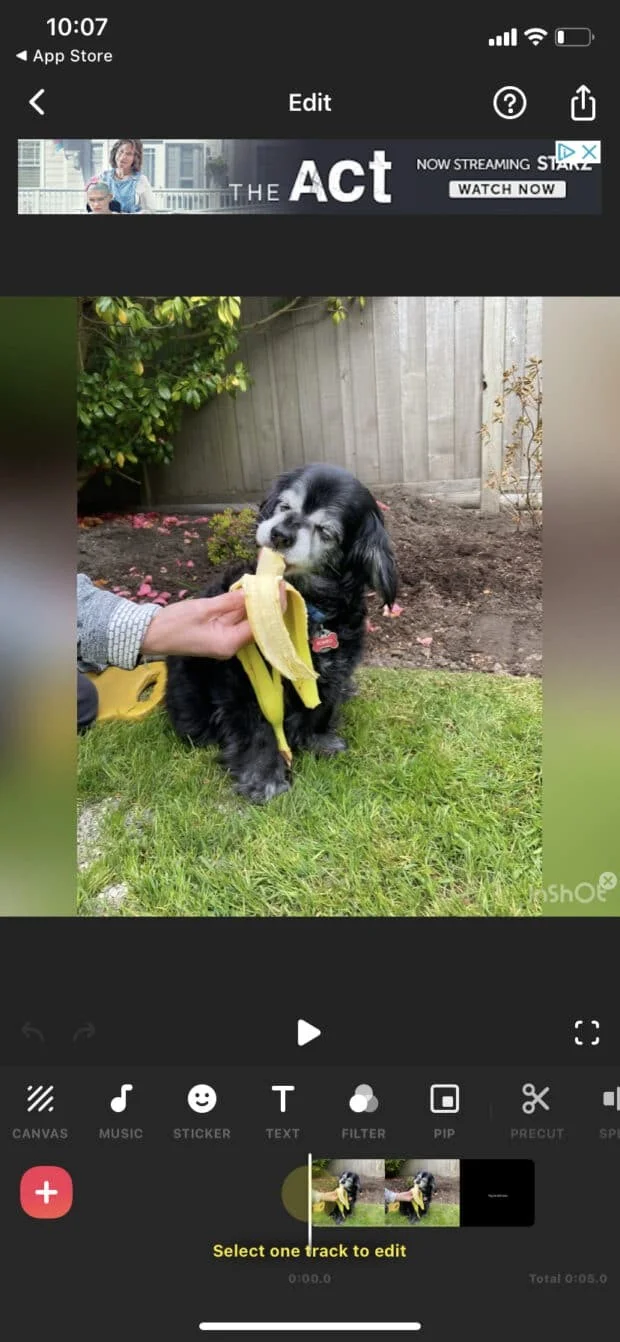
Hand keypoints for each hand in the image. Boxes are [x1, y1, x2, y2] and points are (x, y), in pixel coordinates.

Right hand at [140, 585, 285, 659]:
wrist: (149, 635)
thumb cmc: (173, 624)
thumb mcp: (204, 608)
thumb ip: (230, 601)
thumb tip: (254, 591)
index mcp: (228, 644)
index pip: (260, 625)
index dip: (273, 606)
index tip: (281, 586)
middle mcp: (231, 646)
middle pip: (257, 625)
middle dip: (269, 604)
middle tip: (278, 582)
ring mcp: (225, 641)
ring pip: (248, 622)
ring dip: (258, 605)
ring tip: (269, 585)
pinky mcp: (219, 635)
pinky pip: (237, 621)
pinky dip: (244, 608)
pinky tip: (250, 593)